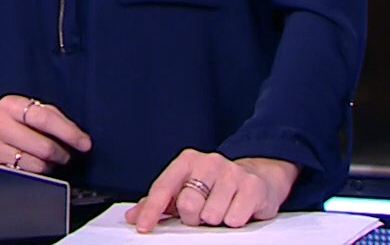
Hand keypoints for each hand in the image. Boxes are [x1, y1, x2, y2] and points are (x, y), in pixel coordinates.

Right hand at [0, 94, 91, 174]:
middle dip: (62, 154)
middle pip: (44, 147)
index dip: (70, 133)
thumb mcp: (25, 109)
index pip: (45, 119)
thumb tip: (79, 138)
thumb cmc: (8, 120)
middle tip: (65, 156)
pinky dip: (34, 175)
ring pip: (35, 165)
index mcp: (10, 104)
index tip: (85, 144)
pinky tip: (32, 166)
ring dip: (48, 166)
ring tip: (46, 161)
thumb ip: (51, 117)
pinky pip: (23, 176)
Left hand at [125, 150, 296, 230]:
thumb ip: (158, 202)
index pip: (163, 187)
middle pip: (188, 205)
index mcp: (187, 161)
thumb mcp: (184, 188)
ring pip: (211, 216)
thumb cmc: (213, 186)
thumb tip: (134, 216)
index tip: (144, 228)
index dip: (152, 210)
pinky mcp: (252, 186)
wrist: (255, 177)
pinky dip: (233, 221)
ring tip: (220, 209)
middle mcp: (209, 162)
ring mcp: (232, 172)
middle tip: (201, 213)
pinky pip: (233, 219)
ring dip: (214, 220)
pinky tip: (235, 210)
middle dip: (193, 218)